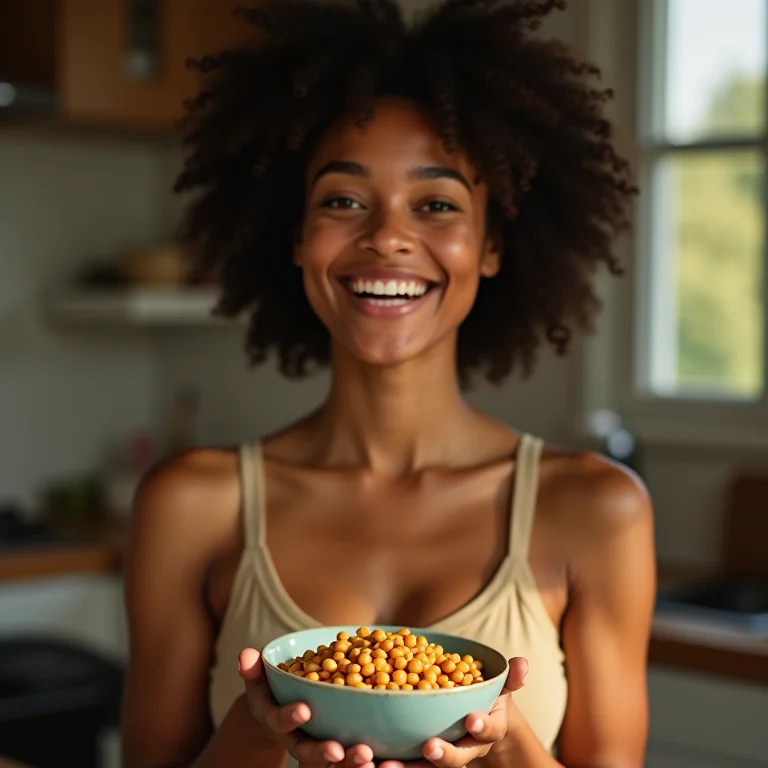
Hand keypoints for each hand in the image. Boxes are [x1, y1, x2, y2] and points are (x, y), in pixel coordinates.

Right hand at [239, 648, 375, 767]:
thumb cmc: (271, 686)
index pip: (278, 722)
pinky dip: (362, 759)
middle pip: (305, 750)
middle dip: (321, 751)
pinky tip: (381, 756)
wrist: (280, 705)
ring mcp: (313, 744)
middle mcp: (293, 738)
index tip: (303, 709)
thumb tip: (244, 655)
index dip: (288, 717)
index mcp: (273, 720)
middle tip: (338, 750)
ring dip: (348, 760)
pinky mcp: (333, 745)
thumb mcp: (259, 677)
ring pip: (330, 760)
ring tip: (367, 756)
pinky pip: (347, 756)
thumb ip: (252, 669)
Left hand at [379, 657, 528, 767]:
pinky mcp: (416, 758)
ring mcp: (442, 755)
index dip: (482, 726)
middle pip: (457, 759)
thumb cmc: (484, 699)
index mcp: (486, 730)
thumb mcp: (496, 686)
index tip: (472, 719)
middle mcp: (466, 748)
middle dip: (443, 756)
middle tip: (429, 748)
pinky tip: (364, 760)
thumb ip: (508, 678)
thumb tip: (523, 663)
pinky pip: (403, 764)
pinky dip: (383, 765)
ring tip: (384, 766)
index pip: (488, 730)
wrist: (474, 723)